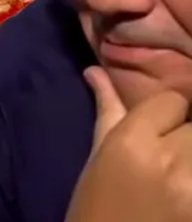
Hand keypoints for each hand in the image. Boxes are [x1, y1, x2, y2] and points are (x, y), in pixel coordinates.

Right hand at [65, 66, 191, 221]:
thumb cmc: (96, 208)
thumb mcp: (98, 160)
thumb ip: (107, 111)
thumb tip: (96, 70)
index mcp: (131, 143)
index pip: (173, 100)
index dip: (167, 113)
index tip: (158, 129)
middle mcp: (168, 161)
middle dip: (185, 135)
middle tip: (171, 152)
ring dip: (191, 153)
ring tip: (177, 171)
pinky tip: (182, 188)